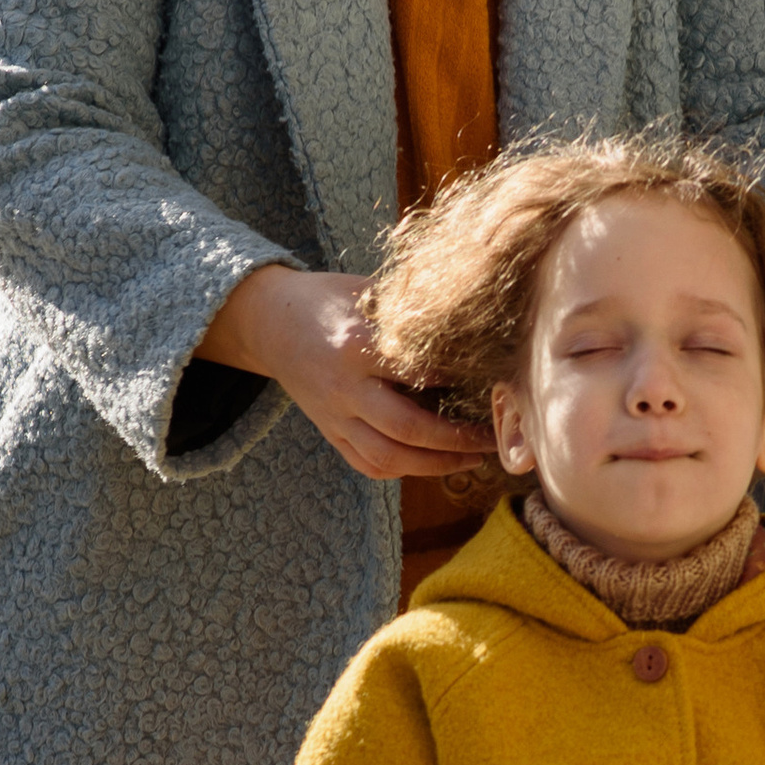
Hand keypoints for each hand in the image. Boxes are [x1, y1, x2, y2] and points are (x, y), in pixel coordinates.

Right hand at [199, 267, 496, 483]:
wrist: (270, 322)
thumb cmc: (329, 299)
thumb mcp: (369, 293)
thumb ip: (412, 314)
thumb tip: (471, 329)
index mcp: (356, 346)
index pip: (417, 373)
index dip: (458, 383)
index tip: (493, 384)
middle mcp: (344, 388)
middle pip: (405, 428)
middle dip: (454, 440)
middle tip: (491, 438)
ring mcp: (333, 416)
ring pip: (386, 458)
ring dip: (434, 466)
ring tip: (471, 459)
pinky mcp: (328, 431)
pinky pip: (365, 465)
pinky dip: (403, 471)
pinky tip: (433, 464)